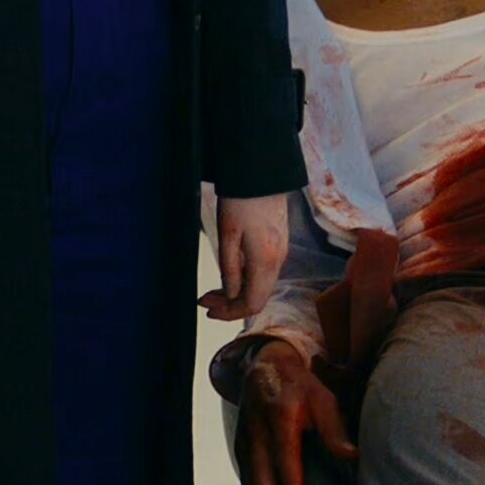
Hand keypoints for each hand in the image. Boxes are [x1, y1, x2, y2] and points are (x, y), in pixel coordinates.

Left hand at [200, 193, 290, 319]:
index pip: (253, 303)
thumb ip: (231, 268)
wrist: (262, 172)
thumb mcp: (228, 235)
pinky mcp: (279, 243)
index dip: (230, 312)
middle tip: (204, 300)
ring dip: (236, 292)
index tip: (208, 310)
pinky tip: (229, 274)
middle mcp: (278, 260)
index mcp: (265, 261)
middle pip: (258, 297)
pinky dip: (245, 279)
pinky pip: (263, 272)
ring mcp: (281, 252)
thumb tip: (231, 295)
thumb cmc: (240, 200)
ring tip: (212, 290)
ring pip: (260, 285)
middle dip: (230, 304)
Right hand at [233, 338, 358, 484]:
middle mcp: (257, 430)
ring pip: (250, 482)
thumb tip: (351, 454)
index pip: (284, 458)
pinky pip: (246, 479)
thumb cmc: (298, 385)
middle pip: (260, 477)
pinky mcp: (240, 448)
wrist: (266, 366)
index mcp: (280, 416)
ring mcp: (245, 440)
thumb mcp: (322, 399)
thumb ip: (334, 429)